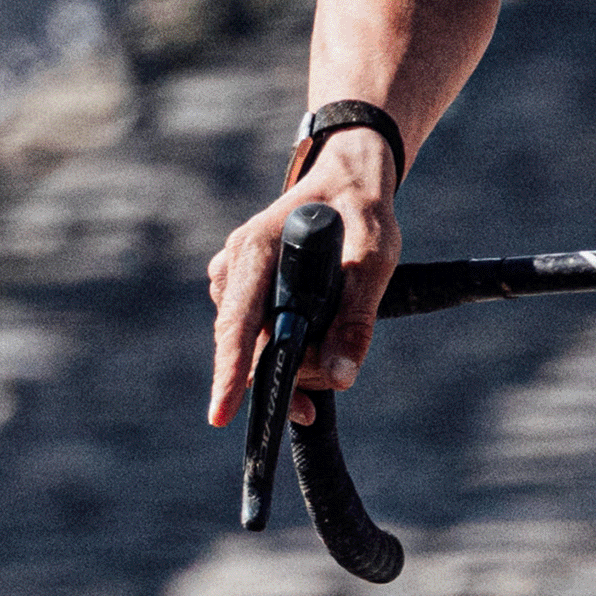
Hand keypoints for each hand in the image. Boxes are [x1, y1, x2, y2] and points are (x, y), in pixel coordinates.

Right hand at [201, 143, 402, 426]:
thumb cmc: (360, 209)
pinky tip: (320, 344)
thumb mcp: (374, 256)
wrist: (346, 181)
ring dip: (296, 362)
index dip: (230, 370)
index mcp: (255, 248)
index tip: (221, 413)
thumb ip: (356, 317)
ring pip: (256, 346)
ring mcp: (234, 280)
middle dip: (287, 374)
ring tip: (339, 344)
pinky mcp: (243, 293)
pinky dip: (289, 351)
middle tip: (336, 376)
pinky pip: (259, 338)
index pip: (238, 322)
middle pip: (248, 346)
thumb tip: (340, 376)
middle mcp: (234, 265)